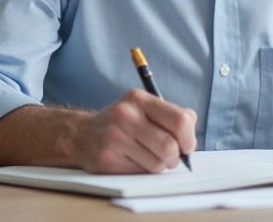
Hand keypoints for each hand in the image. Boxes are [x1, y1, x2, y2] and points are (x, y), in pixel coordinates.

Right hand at [77, 89, 196, 173]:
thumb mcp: (144, 108)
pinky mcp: (108, 158)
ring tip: (149, 157)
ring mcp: (115, 137)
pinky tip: (133, 161)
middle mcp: (126, 115)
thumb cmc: (122, 124)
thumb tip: (191, 137)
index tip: (187, 145)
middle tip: (171, 157)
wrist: (82, 135)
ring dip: (159, 165)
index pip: (180, 120)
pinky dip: (144, 171)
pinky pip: (141, 173)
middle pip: (170, 146)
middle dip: (176, 157)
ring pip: (157, 163)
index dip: (189, 138)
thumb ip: (171, 116)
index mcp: (139, 99)